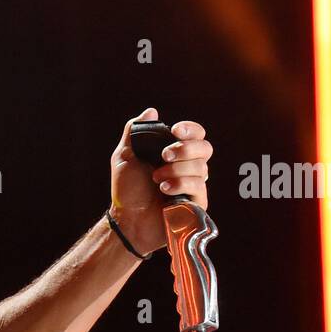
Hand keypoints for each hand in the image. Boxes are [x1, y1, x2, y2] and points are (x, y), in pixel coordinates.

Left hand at [109, 106, 211, 255]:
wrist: (127, 219)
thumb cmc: (126, 191)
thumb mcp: (125, 157)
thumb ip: (135, 132)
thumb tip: (152, 111)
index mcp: (175, 154)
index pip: (196, 135)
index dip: (190, 130)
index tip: (175, 130)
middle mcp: (188, 167)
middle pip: (205, 148)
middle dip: (185, 149)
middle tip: (164, 156)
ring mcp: (194, 186)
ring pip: (200, 167)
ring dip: (175, 170)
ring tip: (156, 180)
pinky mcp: (197, 203)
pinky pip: (198, 186)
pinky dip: (180, 184)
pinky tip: (164, 190)